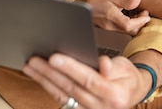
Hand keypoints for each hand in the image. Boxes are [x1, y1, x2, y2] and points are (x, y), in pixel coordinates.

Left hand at [23, 54, 148, 108]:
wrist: (130, 94)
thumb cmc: (127, 78)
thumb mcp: (126, 67)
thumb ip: (113, 66)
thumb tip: (103, 64)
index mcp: (113, 94)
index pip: (88, 80)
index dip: (71, 68)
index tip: (55, 57)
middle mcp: (100, 106)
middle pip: (71, 88)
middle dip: (50, 73)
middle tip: (35, 60)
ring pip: (62, 95)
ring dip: (44, 80)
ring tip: (30, 66)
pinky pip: (62, 99)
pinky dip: (49, 87)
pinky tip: (39, 76)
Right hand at [87, 0, 149, 34]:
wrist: (87, 8)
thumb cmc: (99, 1)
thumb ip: (127, 0)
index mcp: (112, 16)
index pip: (129, 25)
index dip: (140, 21)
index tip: (146, 15)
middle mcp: (111, 26)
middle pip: (131, 31)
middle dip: (141, 23)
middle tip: (144, 13)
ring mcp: (111, 30)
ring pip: (128, 32)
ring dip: (136, 24)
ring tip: (139, 14)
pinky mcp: (111, 31)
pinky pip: (124, 31)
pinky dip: (131, 25)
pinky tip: (132, 17)